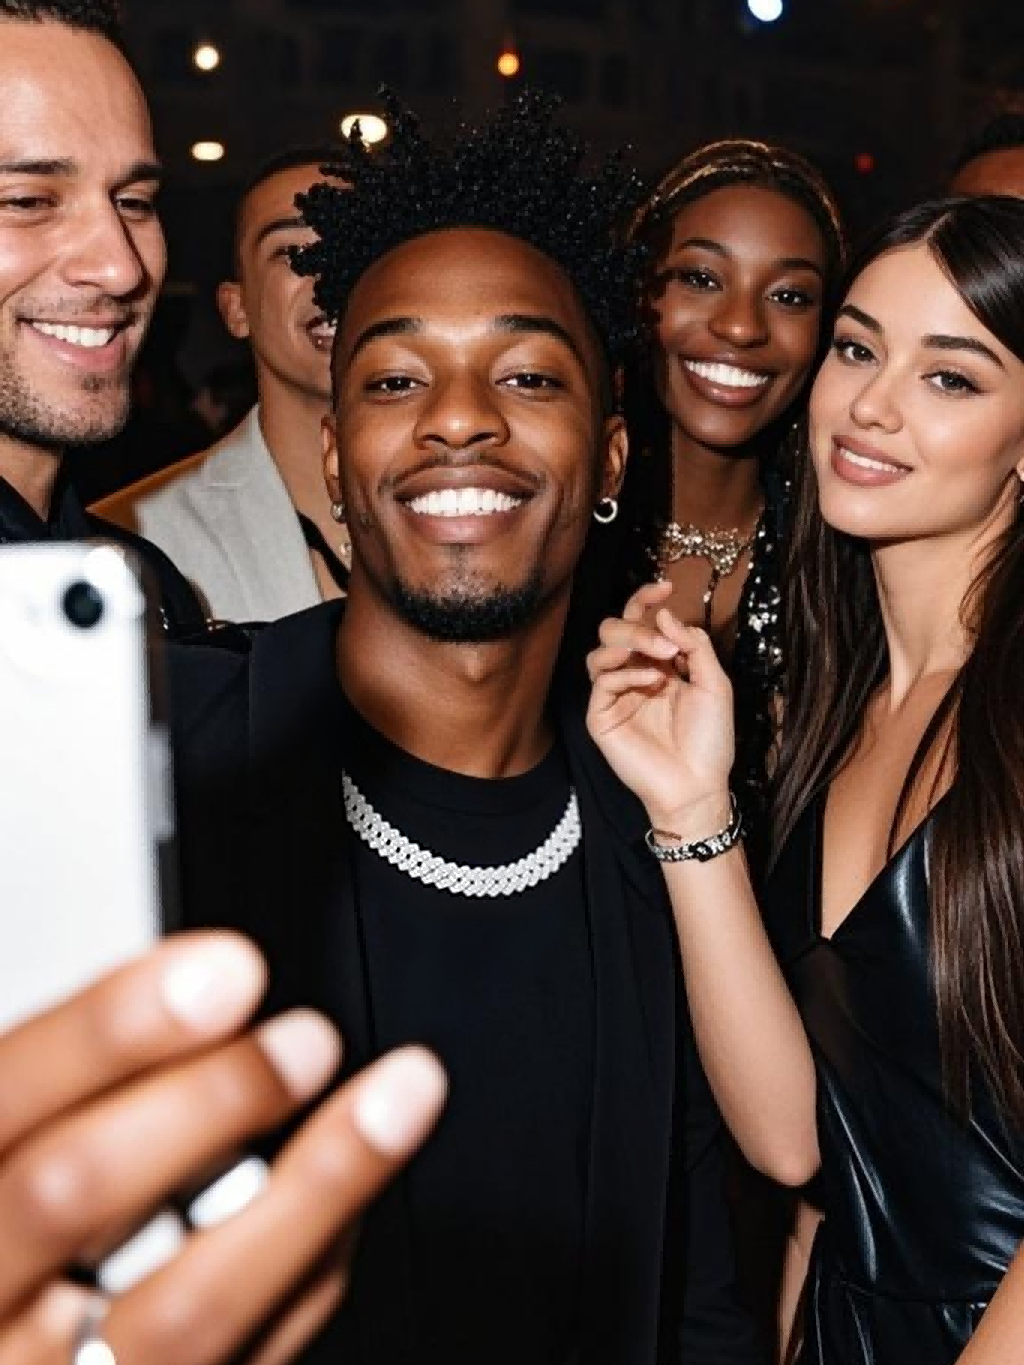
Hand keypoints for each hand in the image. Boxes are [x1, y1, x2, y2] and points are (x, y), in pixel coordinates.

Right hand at [0, 932, 446, 1364]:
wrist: (17, 1352)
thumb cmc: (13, 1245)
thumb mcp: (21, 1141)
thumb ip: (88, 1083)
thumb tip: (215, 984)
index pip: (9, 1095)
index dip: (114, 1026)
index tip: (227, 970)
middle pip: (76, 1193)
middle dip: (211, 1098)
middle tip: (310, 1038)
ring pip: (187, 1306)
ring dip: (314, 1188)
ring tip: (396, 1099)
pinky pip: (248, 1360)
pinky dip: (312, 1268)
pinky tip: (354, 1195)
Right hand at [586, 580, 734, 829]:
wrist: (698, 786)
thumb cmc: (710, 740)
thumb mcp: (715, 684)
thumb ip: (694, 646)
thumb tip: (665, 615)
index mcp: (659, 664)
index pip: (642, 622)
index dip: (647, 600)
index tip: (664, 586)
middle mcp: (633, 675)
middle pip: (613, 629)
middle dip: (637, 624)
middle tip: (666, 641)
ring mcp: (615, 695)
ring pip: (600, 650)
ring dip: (630, 643)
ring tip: (662, 657)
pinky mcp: (601, 717)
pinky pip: (602, 681)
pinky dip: (627, 674)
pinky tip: (653, 683)